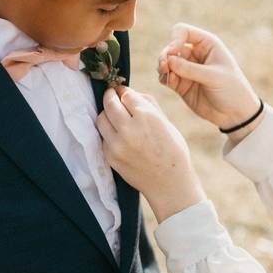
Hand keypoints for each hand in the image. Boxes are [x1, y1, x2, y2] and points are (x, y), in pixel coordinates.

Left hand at [96, 86, 205, 221]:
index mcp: (147, 117)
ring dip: (106, 113)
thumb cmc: (172, 150)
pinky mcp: (110, 156)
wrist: (169, 183)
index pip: (126, 95)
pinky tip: (117, 133)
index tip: (121, 90)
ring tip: (112, 114)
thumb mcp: (166, 122)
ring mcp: (117, 144)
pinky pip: (103, 137)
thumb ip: (147, 104)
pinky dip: (108, 132)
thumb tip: (127, 92)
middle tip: (111, 94)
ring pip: (101, 119)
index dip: (123, 91)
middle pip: (109, 103)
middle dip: (109, 96)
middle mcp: (129, 129)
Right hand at [158, 23, 262, 136]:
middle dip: (165, 55)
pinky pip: (166, 76)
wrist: (235, 113)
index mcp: (207, 44)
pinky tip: (168, 82)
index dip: (175, 40)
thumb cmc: (232, 90)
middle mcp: (195, 54)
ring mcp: (187, 69)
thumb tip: (168, 61)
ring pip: (166, 62)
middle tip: (164, 67)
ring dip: (162, 67)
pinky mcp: (182, 83)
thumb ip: (190, 69)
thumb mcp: (214, 77)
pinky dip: (164, 78)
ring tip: (166, 75)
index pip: (183, 31)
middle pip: (172, 46)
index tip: (173, 53)